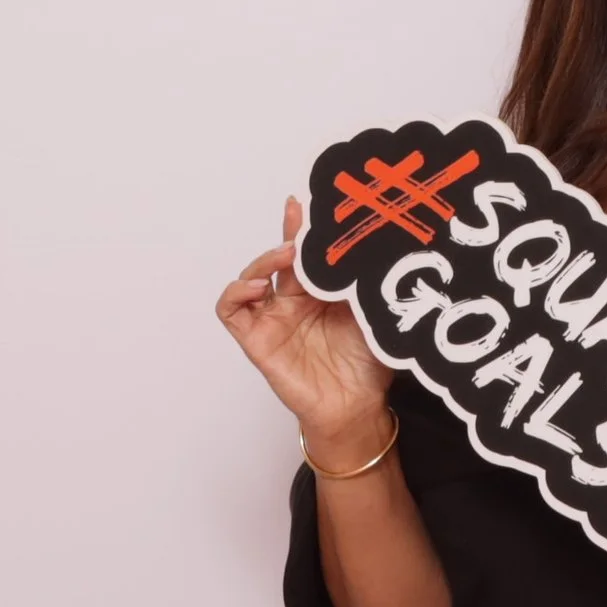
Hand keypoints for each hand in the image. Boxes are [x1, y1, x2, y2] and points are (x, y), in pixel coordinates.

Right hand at [214, 198, 393, 441]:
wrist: (358, 405)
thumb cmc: (369, 363)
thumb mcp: (372, 314)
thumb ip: (364, 283)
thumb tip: (375, 246)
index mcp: (323, 292)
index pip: (308, 254)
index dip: (304, 229)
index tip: (309, 202)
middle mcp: (294, 301)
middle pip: (280, 259)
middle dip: (287, 236)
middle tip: (301, 220)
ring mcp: (273, 318)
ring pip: (251, 277)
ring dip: (262, 260)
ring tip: (284, 256)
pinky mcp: (257, 339)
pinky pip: (231, 310)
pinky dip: (235, 292)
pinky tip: (254, 286)